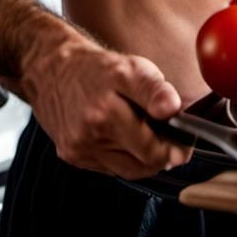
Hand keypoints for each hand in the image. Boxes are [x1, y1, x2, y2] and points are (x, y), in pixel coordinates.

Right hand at [20, 30, 192, 178]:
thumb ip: (155, 89)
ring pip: (126, 170)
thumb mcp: (131, 66)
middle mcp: (90, 135)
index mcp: (107, 112)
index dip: (174, 149)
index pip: (152, 151)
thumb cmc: (96, 67)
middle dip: (161, 154)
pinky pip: (108, 168)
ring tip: (149, 136)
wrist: (51, 70)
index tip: (185, 142)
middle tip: (172, 139)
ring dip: (143, 158)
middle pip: (142, 165)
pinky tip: (124, 138)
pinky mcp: (71, 156)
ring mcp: (79, 149)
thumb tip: (173, 109)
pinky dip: (122, 157)